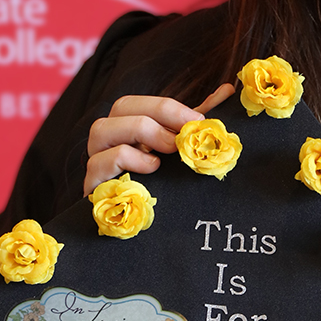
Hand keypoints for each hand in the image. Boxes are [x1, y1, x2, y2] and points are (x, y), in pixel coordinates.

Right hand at [84, 81, 233, 193]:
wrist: (147, 231)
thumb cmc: (165, 185)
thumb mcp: (183, 150)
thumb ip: (199, 122)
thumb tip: (227, 90)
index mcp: (128, 125)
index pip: (140, 101)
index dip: (169, 107)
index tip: (198, 120)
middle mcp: (109, 139)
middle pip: (120, 107)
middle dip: (157, 115)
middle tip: (185, 134)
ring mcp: (97, 161)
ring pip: (101, 130)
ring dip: (139, 133)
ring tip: (169, 150)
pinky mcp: (92, 187)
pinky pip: (97, 164)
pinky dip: (125, 160)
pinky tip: (152, 168)